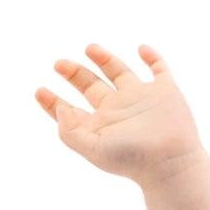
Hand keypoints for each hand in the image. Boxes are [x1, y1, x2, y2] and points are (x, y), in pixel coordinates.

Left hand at [36, 44, 205, 185]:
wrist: (171, 161)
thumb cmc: (133, 159)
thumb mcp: (93, 148)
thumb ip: (70, 131)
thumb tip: (61, 107)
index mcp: (101, 124)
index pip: (71, 111)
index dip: (53, 102)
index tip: (39, 91)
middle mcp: (119, 110)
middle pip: (91, 86)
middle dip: (74, 74)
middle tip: (58, 64)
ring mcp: (142, 99)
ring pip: (120, 73)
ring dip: (105, 59)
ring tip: (90, 48)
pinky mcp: (165, 92)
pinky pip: (159, 69)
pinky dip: (152, 58)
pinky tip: (142, 49)